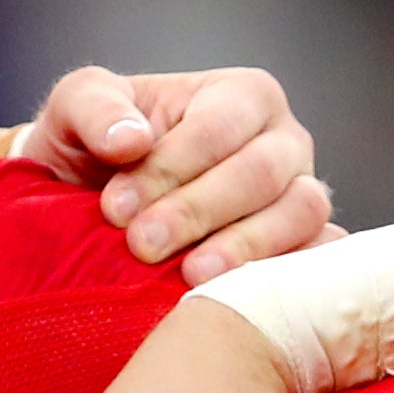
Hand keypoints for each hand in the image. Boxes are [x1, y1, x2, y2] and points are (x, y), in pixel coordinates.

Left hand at [12, 69, 332, 284]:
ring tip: (189, 277)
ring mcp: (304, 197)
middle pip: (261, 172)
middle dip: (198, 211)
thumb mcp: (77, 107)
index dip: (169, 168)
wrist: (97, 204)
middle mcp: (285, 143)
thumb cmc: (97, 147)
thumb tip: (130, 140)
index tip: (114, 209)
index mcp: (243, 96)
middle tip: (142, 245)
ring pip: (300, 214)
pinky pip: (315, 261)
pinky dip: (283, 278)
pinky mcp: (308, 249)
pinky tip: (230, 296)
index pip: (217, 128)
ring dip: (243, 249)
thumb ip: (94, 107)